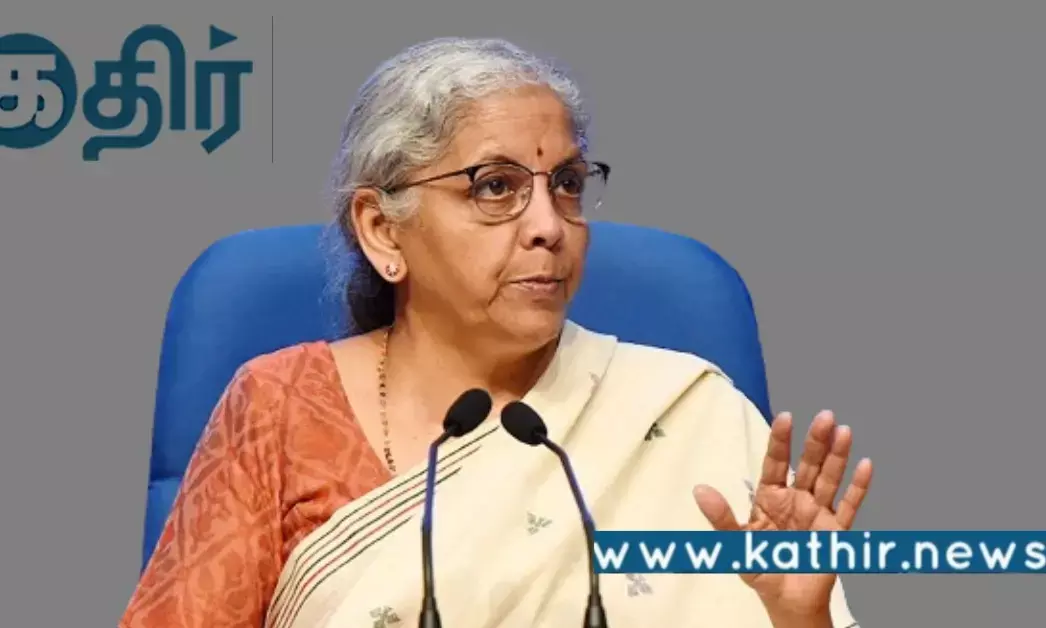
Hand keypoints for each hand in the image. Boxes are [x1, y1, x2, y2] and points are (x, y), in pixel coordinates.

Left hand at [693, 411, 872, 623]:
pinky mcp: (836, 531)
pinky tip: (866, 465)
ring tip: (844, 432)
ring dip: (838, 456)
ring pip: (830, 479)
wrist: (787, 602)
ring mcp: (818, 512)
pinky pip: (849, 506)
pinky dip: (858, 487)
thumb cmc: (761, 569)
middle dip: (816, 441)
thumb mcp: (736, 545)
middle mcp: (796, 499)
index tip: (786, 416)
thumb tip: (699, 490)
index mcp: (770, 497)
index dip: (781, 441)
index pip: (775, 463)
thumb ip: (721, 518)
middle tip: (825, 416)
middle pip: (807, 465)